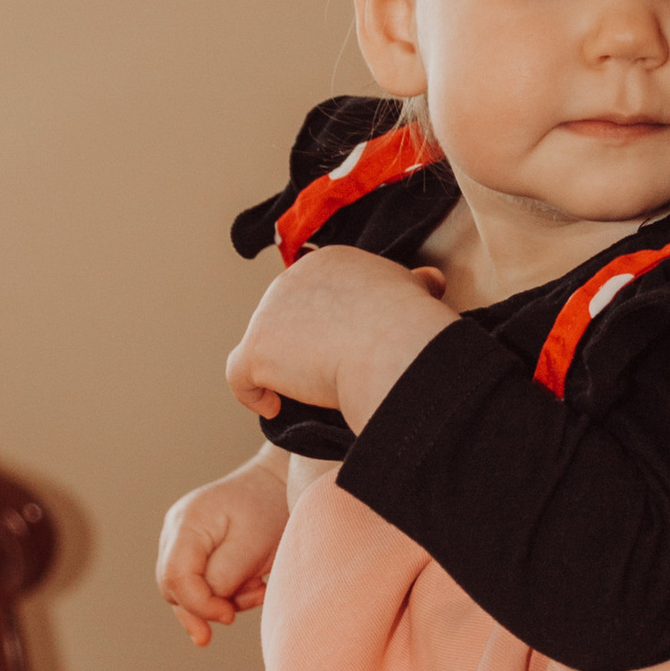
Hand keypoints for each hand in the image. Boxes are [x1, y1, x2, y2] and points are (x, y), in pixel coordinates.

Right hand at [158, 454, 291, 647]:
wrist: (280, 483)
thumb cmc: (268, 508)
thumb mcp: (252, 547)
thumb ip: (224, 579)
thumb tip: (210, 607)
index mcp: (187, 524)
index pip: (175, 578)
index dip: (199, 605)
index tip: (229, 615)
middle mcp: (175, 532)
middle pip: (174, 588)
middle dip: (207, 607)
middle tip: (240, 610)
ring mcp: (182, 541)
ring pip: (187, 591)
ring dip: (221, 601)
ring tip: (257, 588)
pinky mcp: (195, 551)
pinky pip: (201, 585)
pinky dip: (226, 594)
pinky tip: (253, 585)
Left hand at [225, 248, 456, 438]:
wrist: (394, 346)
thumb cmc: (411, 324)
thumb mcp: (414, 292)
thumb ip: (412, 285)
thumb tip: (429, 281)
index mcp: (328, 262)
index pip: (313, 294)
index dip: (324, 325)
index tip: (343, 350)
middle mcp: (292, 278)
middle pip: (284, 318)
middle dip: (299, 346)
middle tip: (325, 376)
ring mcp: (269, 313)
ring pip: (264, 346)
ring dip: (280, 370)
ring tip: (306, 394)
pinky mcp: (256, 349)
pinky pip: (240, 376)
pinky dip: (253, 393)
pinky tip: (274, 407)